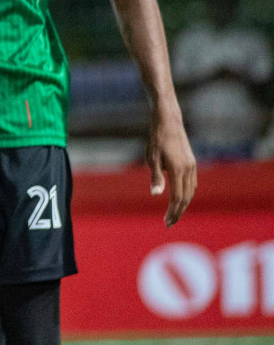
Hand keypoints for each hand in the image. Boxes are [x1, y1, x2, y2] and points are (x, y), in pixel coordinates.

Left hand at [147, 112, 196, 226]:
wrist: (169, 121)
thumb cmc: (156, 138)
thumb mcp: (152, 157)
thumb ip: (155, 177)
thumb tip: (156, 195)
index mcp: (178, 169)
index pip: (178, 198)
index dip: (172, 211)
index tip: (166, 222)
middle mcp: (188, 169)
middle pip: (186, 198)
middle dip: (178, 212)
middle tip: (169, 223)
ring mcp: (192, 166)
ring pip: (191, 191)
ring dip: (183, 204)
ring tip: (173, 213)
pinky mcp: (192, 162)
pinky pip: (192, 183)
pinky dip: (187, 194)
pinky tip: (180, 198)